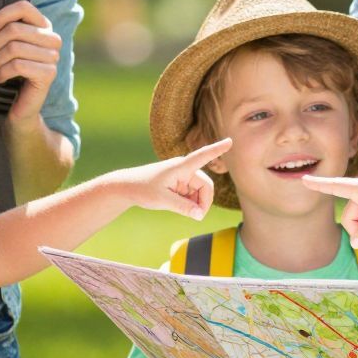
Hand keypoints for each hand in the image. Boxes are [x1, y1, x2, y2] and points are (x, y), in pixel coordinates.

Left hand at [0, 0, 61, 121]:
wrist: (18, 108)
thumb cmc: (8, 73)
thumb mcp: (5, 47)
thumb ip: (2, 30)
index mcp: (43, 26)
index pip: (23, 7)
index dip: (1, 17)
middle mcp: (52, 39)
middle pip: (15, 29)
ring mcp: (53, 56)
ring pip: (14, 48)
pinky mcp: (49, 73)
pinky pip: (18, 65)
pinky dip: (2, 72)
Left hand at [104, 140, 228, 220]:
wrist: (127, 188)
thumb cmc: (142, 189)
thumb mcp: (162, 200)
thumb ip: (183, 208)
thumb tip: (199, 215)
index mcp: (180, 167)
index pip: (202, 156)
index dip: (217, 149)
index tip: (230, 141)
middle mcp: (184, 169)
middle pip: (206, 185)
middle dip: (204, 201)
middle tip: (197, 216)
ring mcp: (182, 176)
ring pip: (200, 192)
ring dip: (196, 203)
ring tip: (185, 212)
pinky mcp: (179, 184)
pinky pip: (193, 194)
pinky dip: (191, 203)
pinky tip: (181, 207)